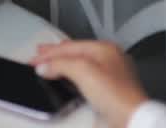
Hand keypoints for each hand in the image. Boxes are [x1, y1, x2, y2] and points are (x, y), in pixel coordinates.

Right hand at [30, 40, 147, 127]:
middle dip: (55, 54)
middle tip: (39, 55)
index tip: (33, 59)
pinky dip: (72, 78)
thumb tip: (44, 66)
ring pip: (80, 65)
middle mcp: (109, 60)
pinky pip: (85, 79)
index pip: (70, 47)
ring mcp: (110, 76)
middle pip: (75, 53)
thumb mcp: (83, 71)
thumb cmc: (116, 94)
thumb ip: (61, 64)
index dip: (49, 52)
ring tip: (49, 65)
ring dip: (63, 65)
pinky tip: (67, 81)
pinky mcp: (108, 93)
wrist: (132, 119)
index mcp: (104, 49)